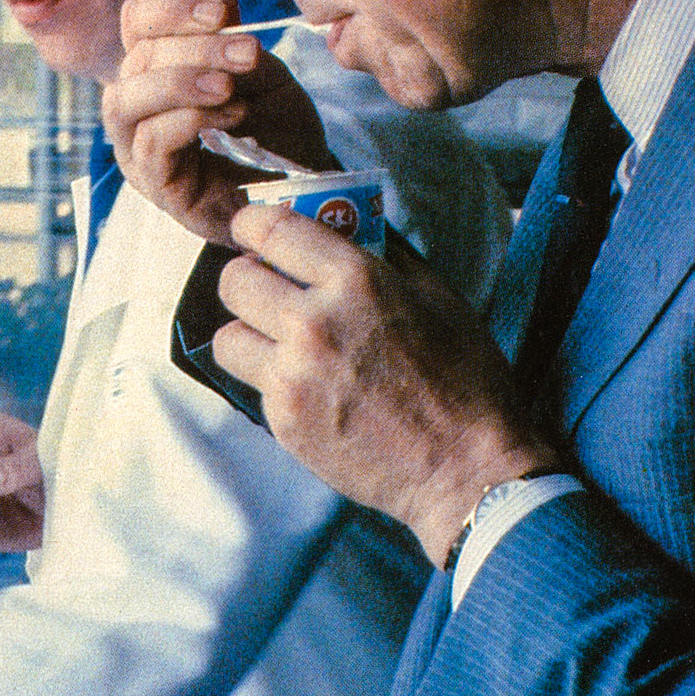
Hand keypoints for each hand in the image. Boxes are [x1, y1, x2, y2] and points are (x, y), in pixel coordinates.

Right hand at [101, 0, 335, 243]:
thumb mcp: (262, 76)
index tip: (223, 11)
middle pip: (138, 57)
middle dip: (197, 48)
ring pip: (127, 99)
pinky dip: (189, 120)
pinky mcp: (154, 184)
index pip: (137, 22)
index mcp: (155, 69)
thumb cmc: (276, 132)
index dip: (173, 8)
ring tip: (230, 86)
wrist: (301, 191)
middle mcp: (136, 105)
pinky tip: (231, 116)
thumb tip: (220, 0)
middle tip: (248, 53)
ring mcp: (136, 148)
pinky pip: (150, 141)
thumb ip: (235, 42)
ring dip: (181, 82)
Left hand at [214, 205, 559, 565]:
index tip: (254, 232)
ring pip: (228, 337)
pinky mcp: (285, 421)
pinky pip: (252, 384)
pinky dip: (271, 380)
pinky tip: (308, 387)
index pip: (270, 229)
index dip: (252, 225)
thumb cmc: (466, 383)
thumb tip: (356, 228)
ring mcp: (293, 376)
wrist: (466, 470)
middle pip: (234, 281)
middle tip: (269, 290)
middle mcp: (314, 322)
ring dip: (249, 335)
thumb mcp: (441, 299)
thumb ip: (391, 258)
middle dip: (248, 280)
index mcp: (357, 281)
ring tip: (279, 343)